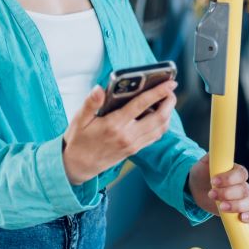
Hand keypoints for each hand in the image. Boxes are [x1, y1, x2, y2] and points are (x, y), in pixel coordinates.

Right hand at [61, 80, 177, 184]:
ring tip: (167, 99)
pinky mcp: (134, 150)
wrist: (77, 166)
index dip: (158, 92)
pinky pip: (155, 137)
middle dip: (169, 101)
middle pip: (158, 117)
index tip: (169, 82)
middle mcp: (127, 135)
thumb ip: (91, 103)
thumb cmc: (78, 140)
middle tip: (171, 89)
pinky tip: (159, 115)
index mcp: (114, 124)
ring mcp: (133, 144)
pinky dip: (162, 125)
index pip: (141, 105)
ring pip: (160, 128)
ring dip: (168, 113)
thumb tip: (99, 89)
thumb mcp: (79, 119)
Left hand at [187, 154, 248, 223]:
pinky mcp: (240, 211)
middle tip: (212, 194)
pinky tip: (241, 218)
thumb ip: (211, 156)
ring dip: (236, 206)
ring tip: (220, 206)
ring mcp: (242, 199)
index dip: (229, 178)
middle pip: (244, 190)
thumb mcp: (204, 163)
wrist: (197, 188)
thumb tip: (216, 151)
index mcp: (236, 171)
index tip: (213, 181)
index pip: (241, 174)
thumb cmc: (202, 173)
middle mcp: (241, 185)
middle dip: (227, 193)